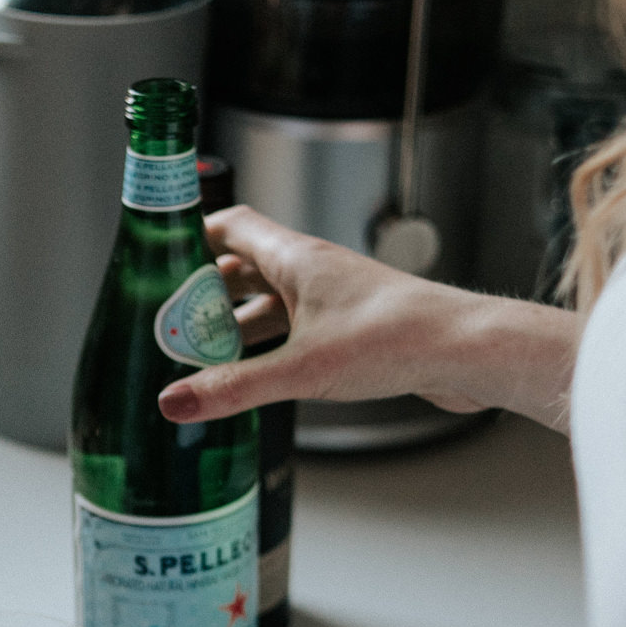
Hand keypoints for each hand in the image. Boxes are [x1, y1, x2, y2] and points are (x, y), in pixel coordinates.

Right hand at [156, 206, 580, 431]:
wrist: (466, 353)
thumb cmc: (397, 338)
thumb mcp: (301, 370)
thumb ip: (234, 387)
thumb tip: (175, 400)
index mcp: (296, 259)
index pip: (232, 226)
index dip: (194, 235)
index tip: (160, 254)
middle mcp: (314, 272)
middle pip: (245, 268)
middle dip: (207, 294)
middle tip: (171, 322)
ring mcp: (335, 300)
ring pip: (272, 305)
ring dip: (239, 326)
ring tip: (203, 357)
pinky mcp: (354, 330)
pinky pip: (298, 331)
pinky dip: (272, 348)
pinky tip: (259, 376)